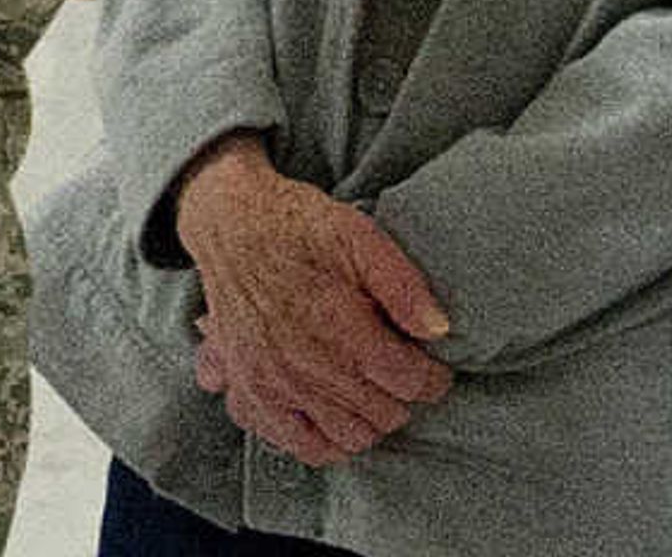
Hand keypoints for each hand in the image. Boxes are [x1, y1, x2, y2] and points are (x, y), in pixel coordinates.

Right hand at [171, 138, 449, 465]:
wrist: (232, 226)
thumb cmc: (298, 226)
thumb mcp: (359, 235)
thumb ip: (402, 284)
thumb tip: (440, 331)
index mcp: (338, 324)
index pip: (407, 380)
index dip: (433, 379)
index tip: (435, 370)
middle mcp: (306, 364)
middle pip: (383, 414)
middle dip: (404, 397)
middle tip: (404, 375)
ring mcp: (275, 384)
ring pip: (348, 437)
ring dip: (371, 421)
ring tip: (375, 393)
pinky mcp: (252, 392)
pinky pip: (301, 446)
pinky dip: (329, 443)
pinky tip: (339, 418)